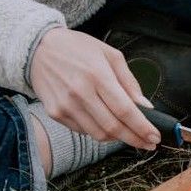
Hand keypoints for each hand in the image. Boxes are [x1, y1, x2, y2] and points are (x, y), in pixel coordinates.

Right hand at [28, 28, 159, 149]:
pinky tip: (106, 123)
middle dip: (135, 139)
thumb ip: (130, 82)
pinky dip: (99, 131)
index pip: (125, 111)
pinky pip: (83, 131)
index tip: (154, 137)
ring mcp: (65, 105)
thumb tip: (145, 106)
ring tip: (130, 134)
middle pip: (113, 127)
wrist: (36, 47)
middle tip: (149, 143)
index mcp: (98, 76)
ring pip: (99, 134)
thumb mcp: (110, 55)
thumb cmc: (77, 48)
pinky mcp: (55, 113)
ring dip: (118, 138)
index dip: (142, 128)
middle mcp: (80, 93)